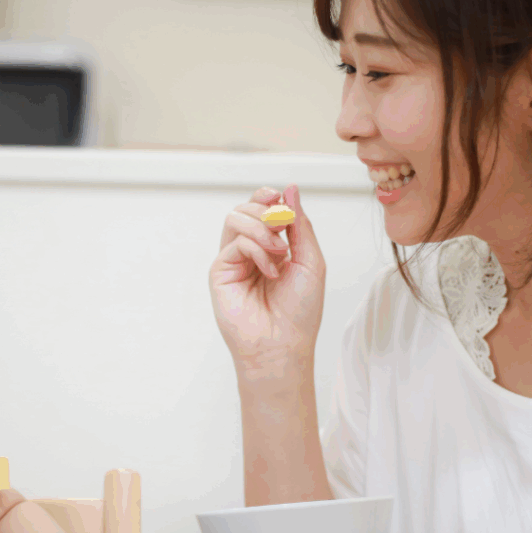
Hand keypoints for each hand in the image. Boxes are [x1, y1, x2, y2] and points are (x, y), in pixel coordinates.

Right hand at [209, 184, 325, 368]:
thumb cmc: (300, 311)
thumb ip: (301, 225)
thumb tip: (290, 189)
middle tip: (284, 229)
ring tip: (279, 252)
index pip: (263, 208)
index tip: (281, 198)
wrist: (283, 343)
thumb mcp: (311, 261)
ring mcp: (233, 260)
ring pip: (235, 217)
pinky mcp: (220, 271)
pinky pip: (234, 242)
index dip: (270, 197)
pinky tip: (269, 271)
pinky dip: (256, 250)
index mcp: (273, 246)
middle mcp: (251, 251)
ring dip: (261, 228)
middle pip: (246, 207)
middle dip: (267, 210)